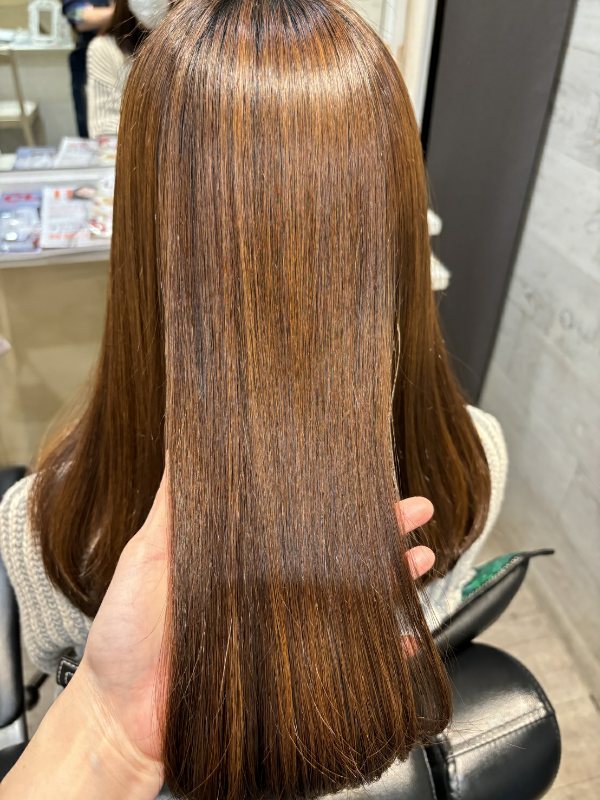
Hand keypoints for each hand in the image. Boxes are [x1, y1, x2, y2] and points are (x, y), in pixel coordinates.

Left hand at [77, 477, 435, 775]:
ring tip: (421, 558)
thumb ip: (171, 506)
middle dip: (381, 528)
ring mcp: (286, 628)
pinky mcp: (295, 674)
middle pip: (337, 550)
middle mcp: (271, 586)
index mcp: (243, 553)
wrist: (122, 720)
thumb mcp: (145, 557)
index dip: (335, 493)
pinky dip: (384, 646)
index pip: (299, 515)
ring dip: (392, 576)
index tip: (366, 469)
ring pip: (353, 594)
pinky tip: (404, 633)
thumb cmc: (125, 638)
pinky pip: (352, 658)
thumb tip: (184, 441)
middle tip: (414, 509)